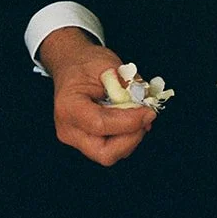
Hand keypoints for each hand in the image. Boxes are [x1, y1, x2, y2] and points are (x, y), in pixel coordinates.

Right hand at [39, 27, 154, 167]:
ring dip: (131, 137)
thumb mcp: (108, 64)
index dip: (129, 121)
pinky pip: (111, 149)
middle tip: (145, 118)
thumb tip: (145, 105)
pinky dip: (126, 137)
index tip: (148, 112)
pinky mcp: (86, 143)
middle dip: (131, 138)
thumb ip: (127, 86)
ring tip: (136, 114)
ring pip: (111, 154)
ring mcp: (76, 139)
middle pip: (105, 153)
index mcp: (68, 106)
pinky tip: (129, 119)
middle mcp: (68, 129)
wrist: (70, 64)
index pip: (100, 124)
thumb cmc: (85, 62)